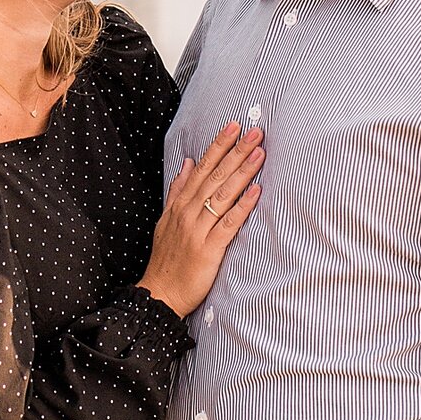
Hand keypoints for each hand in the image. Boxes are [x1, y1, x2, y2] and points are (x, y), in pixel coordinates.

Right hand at [140, 122, 263, 318]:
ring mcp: (197, 230)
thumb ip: (177, 191)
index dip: (218, 146)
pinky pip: (228, 223)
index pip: (201, 168)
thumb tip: (186, 163)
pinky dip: (243, 206)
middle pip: (215, 176)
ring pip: (222, 195)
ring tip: (260, 152)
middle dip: (236, 152)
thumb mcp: (166, 220)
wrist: (159, 293)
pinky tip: (257, 191)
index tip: (234, 126)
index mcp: (179, 205)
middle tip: (255, 131)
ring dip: (242, 172)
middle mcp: (187, 213)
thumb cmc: (167, 259)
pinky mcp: (208, 249)